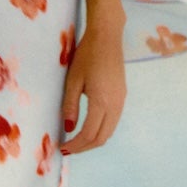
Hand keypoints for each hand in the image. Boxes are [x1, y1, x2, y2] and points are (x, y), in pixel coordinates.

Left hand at [60, 15, 125, 153]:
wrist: (107, 37)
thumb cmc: (87, 55)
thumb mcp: (73, 81)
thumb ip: (70, 106)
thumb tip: (69, 128)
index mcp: (102, 101)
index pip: (89, 134)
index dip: (76, 145)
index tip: (63, 147)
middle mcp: (115, 105)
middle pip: (102, 138)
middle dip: (84, 147)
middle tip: (68, 149)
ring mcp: (121, 101)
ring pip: (109, 132)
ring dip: (93, 140)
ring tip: (77, 141)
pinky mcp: (122, 97)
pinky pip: (113, 122)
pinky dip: (101, 131)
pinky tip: (89, 127)